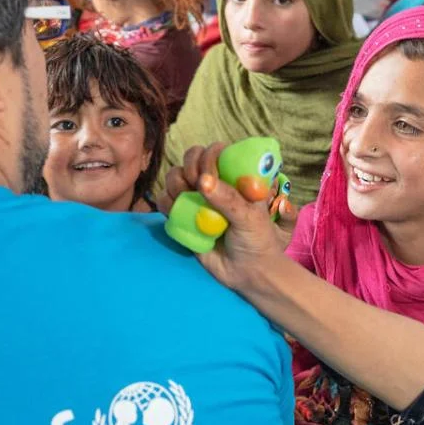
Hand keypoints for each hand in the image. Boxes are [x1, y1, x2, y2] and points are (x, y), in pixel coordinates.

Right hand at [159, 142, 296, 293]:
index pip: (216, 151)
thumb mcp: (250, 218)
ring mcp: (197, 198)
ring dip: (177, 186)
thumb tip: (203, 181)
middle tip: (197, 188)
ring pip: (174, 176)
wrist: (248, 273)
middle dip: (189, 169)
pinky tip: (180, 215)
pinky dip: (167, 205)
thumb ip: (228, 199)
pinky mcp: (183, 215)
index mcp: (235, 176)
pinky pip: (165, 201)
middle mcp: (215, 183)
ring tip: (192, 206)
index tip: (209, 176)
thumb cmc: (258, 240)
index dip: (208, 158)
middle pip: (191, 158)